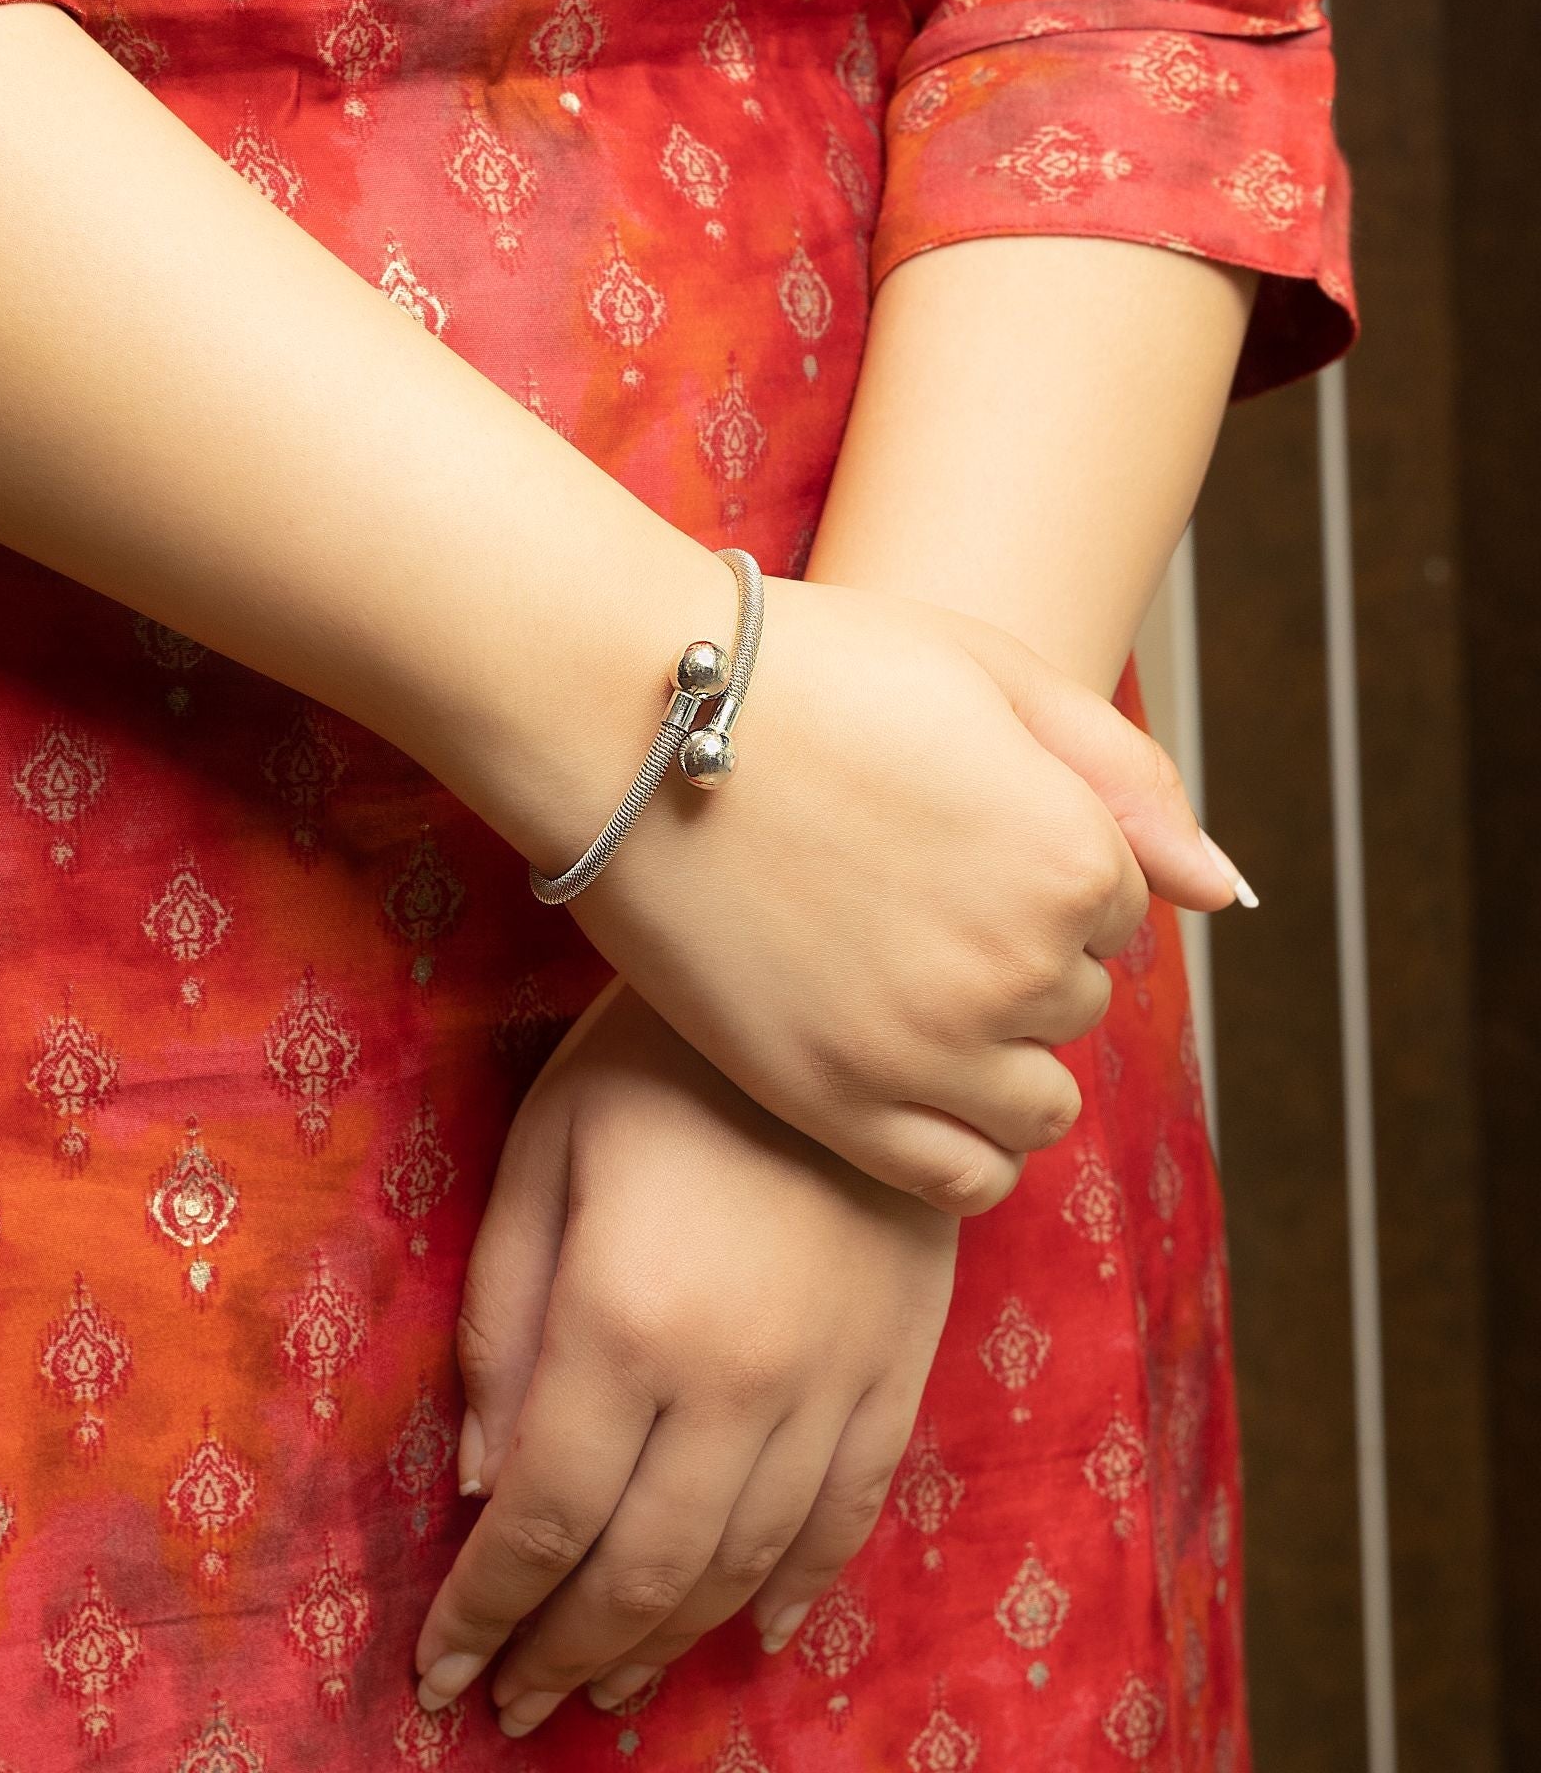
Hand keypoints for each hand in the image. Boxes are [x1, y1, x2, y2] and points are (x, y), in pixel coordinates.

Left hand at [412, 979, 957, 1737]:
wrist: (838, 990)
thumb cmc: (660, 1055)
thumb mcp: (546, 1149)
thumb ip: (505, 1317)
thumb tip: (485, 1480)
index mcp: (624, 1322)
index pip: (542, 1518)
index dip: (487, 1610)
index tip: (444, 1669)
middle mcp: (733, 1380)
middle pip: (642, 1567)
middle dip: (564, 1652)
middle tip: (514, 1706)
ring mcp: (831, 1380)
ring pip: (744, 1562)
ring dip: (666, 1640)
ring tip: (606, 1686)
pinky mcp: (898, 1362)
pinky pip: (851, 1510)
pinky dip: (797, 1588)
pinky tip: (752, 1630)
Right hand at [565, 573, 1237, 1214]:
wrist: (625, 715)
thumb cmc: (805, 672)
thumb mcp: (989, 673)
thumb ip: (1127, 782)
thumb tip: (1225, 891)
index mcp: (1070, 856)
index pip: (1121, 905)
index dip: (1045, 862)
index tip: (953, 830)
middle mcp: (1015, 969)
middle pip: (1074, 1001)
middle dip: (1019, 954)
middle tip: (909, 893)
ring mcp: (922, 1050)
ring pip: (1038, 1104)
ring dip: (999, 1055)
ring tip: (904, 985)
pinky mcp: (833, 1103)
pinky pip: (963, 1180)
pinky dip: (965, 1146)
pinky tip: (909, 1079)